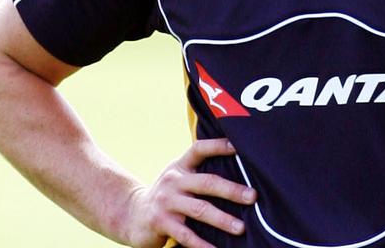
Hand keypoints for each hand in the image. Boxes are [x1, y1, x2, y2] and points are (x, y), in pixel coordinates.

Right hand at [120, 138, 256, 247]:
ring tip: (241, 227)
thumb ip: (201, 173)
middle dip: (232, 190)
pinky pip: (186, 235)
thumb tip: (241, 173)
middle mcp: (173, 181)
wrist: (131, 214)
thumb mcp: (180, 178)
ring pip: (199, 210)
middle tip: (253, 197)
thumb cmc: (168, 195)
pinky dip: (202, 244)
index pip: (200, 149)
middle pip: (207, 183)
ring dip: (222, 219)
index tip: (239, 147)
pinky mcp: (160, 223)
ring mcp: (166, 202)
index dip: (219, 146)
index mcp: (180, 166)